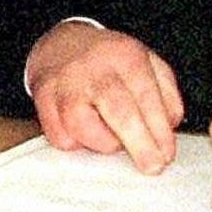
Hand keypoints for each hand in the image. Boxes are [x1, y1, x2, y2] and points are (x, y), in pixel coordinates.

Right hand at [25, 22, 184, 172]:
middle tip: (151, 166)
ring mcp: (64, 83)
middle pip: (118, 110)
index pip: (147, 96)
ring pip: (83, 128)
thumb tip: (168, 128)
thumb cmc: (109, 63)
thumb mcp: (147, 63)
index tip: (166, 154)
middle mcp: (93, 68)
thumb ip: (166, 95)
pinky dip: (76, 142)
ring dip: (103, 142)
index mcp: (124, 56)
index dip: (159, 131)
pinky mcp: (43, 99)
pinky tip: (84, 129)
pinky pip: (61, 137)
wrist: (61, 45)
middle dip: (139, 145)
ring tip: (109, 133)